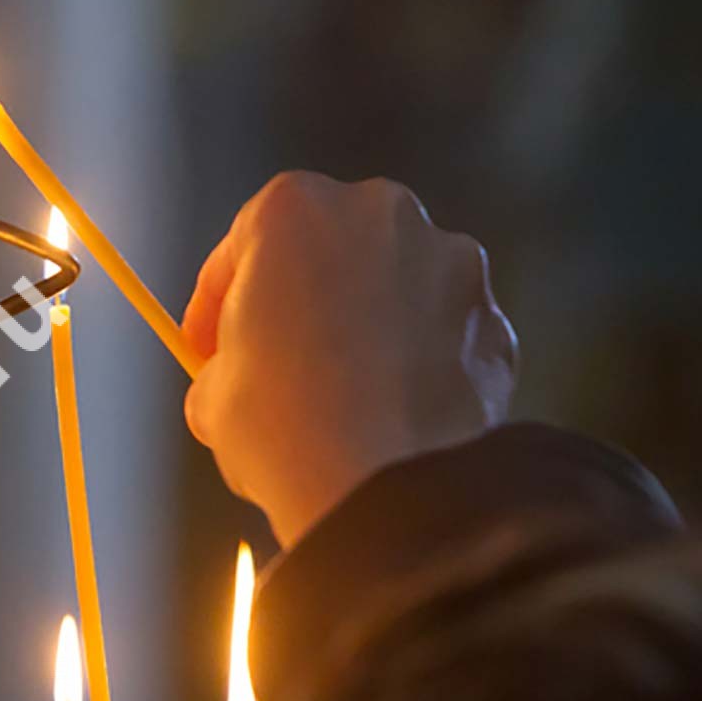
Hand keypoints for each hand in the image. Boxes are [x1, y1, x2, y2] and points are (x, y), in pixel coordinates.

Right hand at [184, 172, 516, 544]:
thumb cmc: (283, 427)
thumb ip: (228, 364)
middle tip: (282, 364)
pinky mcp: (495, 322)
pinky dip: (421, 365)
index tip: (207, 348)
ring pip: (396, 288)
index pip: (241, 247)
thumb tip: (243, 377)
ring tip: (349, 396)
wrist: (387, 489)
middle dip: (306, 300)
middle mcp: (382, 214)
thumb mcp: (212, 396)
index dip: (217, 303)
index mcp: (296, 210)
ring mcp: (452, 264)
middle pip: (330, 252)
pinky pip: (444, 336)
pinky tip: (397, 415)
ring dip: (371, 328)